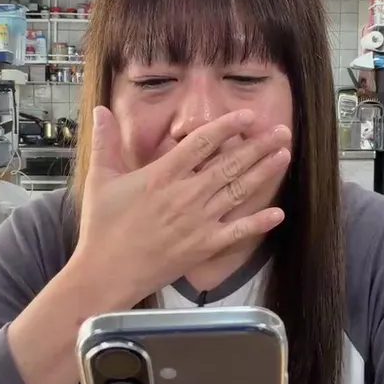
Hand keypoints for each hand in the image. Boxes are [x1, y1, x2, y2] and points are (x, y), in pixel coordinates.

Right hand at [70, 106, 290, 308]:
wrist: (107, 273)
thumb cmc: (102, 227)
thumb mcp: (100, 179)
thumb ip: (104, 142)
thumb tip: (100, 110)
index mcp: (162, 175)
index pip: (202, 142)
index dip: (228, 126)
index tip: (248, 116)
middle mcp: (186, 194)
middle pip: (230, 163)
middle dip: (258, 146)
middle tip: (282, 131)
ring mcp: (198, 221)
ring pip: (238, 191)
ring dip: (264, 173)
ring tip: (284, 155)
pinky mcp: (203, 246)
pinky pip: (237, 233)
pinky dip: (258, 222)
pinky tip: (278, 212)